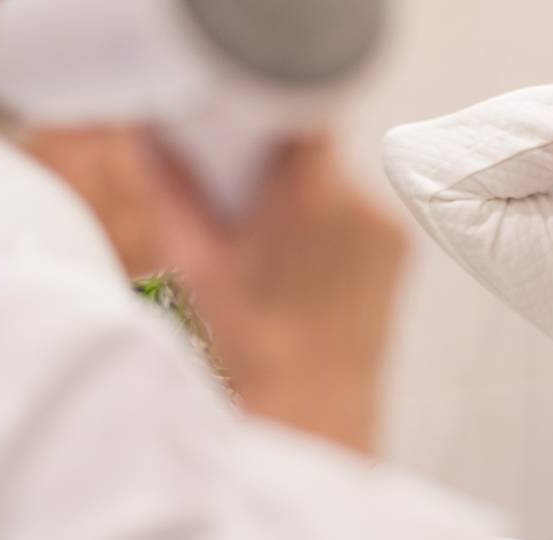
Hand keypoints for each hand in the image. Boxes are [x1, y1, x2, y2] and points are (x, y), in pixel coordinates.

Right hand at [156, 134, 406, 454]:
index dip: (256, 116)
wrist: (316, 412)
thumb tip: (152, 139)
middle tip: (239, 199)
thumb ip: (172, 190)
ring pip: (334, 178)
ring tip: (272, 245)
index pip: (293, 114)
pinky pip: (357, 208)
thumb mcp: (197, 264)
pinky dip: (328, 220)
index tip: (228, 137)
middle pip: (312, 146)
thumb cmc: (251, 348)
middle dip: (271, 162)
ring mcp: (389, 226)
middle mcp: (364, 203)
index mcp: (314, 197)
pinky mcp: (400, 246)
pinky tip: (304, 264)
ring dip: (301, 193)